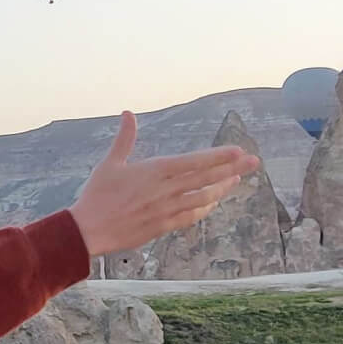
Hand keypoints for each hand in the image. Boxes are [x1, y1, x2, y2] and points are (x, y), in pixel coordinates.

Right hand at [70, 113, 256, 257]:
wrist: (88, 230)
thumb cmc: (97, 195)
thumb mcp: (110, 163)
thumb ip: (125, 138)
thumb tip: (128, 113)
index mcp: (155, 171)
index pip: (195, 161)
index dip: (219, 156)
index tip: (238, 151)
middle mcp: (166, 190)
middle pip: (207, 178)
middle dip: (233, 169)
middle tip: (254, 162)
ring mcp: (167, 209)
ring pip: (204, 197)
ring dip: (222, 189)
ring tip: (236, 180)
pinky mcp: (163, 226)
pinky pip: (191, 216)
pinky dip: (205, 208)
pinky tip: (213, 202)